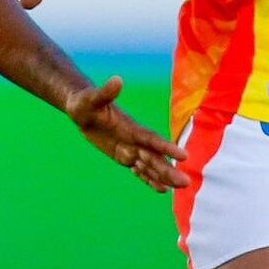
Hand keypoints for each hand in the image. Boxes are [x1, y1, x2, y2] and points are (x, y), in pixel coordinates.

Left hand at [65, 76, 190, 192]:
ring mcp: (130, 148)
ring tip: (179, 188)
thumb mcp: (91, 99)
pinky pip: (139, 170)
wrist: (82, 109)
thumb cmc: (84, 102)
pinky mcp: (124, 156)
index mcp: (130, 127)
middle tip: (186, 183)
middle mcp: (134, 139)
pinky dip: (149, 179)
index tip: (184, 156)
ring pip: (150, 165)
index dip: (167, 147)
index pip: (151, 138)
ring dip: (164, 176)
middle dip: (169, 169)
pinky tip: (161, 189)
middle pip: (155, 156)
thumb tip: (117, 79)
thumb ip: (106, 92)